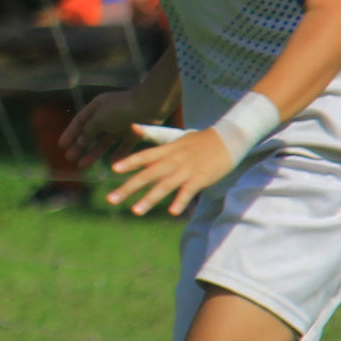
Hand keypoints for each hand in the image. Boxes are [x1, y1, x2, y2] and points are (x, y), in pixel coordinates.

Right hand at [61, 86, 158, 168]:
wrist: (150, 106)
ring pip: (104, 142)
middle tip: (69, 159)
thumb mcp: (99, 119)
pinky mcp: (135, 133)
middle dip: (79, 146)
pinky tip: (110, 165)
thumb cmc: (121, 109)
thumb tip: (81, 141)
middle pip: (91, 133)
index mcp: (97, 106)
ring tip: (82, 166)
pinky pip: (123, 147)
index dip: (70, 134)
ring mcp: (121, 125)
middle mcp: (108, 115)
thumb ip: (88, 131)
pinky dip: (117, 155)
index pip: (79, 121)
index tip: (61, 146)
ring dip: (93, 153)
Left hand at [107, 126, 233, 217]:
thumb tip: (134, 128)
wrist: (229, 138)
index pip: (144, 155)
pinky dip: (180, 201)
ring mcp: (187, 169)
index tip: (113, 169)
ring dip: (150, 199)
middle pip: (148, 174)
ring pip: (164, 186)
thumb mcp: (176, 137)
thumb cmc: (200, 140)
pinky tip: (172, 212)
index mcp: (167, 150)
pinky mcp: (201, 178)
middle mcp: (173, 160)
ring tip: (135, 211)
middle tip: (111, 199)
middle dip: (128, 187)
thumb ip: (154, 137)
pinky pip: (188, 191)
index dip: (129, 162)